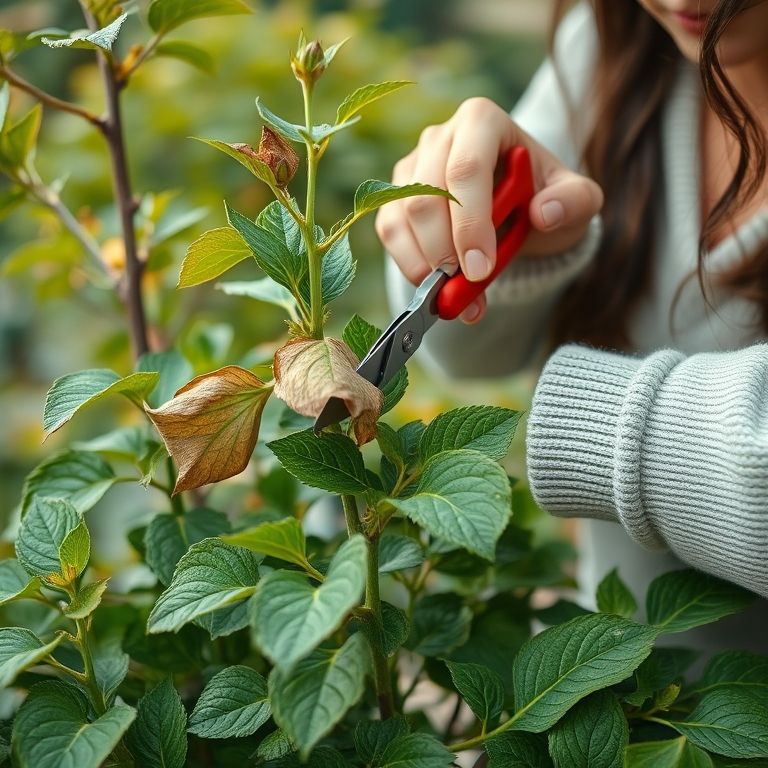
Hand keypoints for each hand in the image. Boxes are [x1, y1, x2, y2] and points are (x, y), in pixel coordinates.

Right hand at [375, 97, 603, 321]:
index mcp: (483, 121)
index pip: (465, 169)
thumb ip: (574, 202)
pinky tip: (436, 290)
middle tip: (466, 290)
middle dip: (444, 251)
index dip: (469, 223)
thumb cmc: (545, 199)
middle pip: (426, 196)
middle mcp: (440, 137)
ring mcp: (412, 167)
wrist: (520, 212)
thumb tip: (545, 213)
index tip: (480, 269)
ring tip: (456, 299)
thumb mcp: (577, 200)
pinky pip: (390, 232)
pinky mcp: (395, 198)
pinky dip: (409, 267)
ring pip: (402, 217)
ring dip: (425, 266)